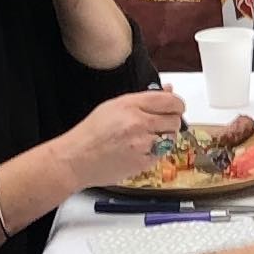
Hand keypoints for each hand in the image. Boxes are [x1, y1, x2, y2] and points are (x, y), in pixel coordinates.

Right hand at [57, 89, 191, 190]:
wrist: (76, 159)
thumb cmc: (91, 134)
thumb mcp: (113, 107)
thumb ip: (143, 100)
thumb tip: (167, 91)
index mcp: (130, 105)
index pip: (169, 100)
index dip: (177, 104)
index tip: (177, 107)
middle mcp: (138, 122)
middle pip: (174, 119)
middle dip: (171, 121)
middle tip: (160, 124)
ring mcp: (142, 143)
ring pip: (171, 138)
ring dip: (164, 138)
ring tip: (145, 139)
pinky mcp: (143, 162)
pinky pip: (161, 154)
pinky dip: (155, 153)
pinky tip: (139, 150)